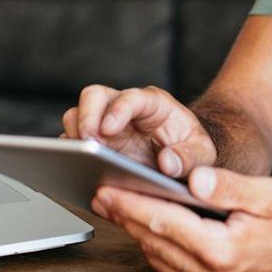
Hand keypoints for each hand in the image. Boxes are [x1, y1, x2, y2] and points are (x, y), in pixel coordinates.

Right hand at [62, 84, 216, 177]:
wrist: (182, 157)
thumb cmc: (190, 149)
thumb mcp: (202, 153)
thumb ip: (190, 157)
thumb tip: (168, 164)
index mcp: (153, 104)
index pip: (132, 97)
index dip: (118, 110)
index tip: (108, 128)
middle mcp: (123, 109)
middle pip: (94, 97)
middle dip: (86, 117)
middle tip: (86, 143)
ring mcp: (104, 125)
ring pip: (76, 116)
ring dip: (74, 137)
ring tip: (78, 161)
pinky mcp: (94, 144)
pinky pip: (73, 143)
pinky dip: (70, 156)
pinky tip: (76, 174)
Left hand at [92, 166, 271, 271]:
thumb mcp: (268, 194)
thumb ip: (226, 185)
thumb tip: (192, 176)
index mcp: (222, 250)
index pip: (163, 222)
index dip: (131, 203)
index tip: (106, 187)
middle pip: (154, 241)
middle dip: (125, 216)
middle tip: (99, 193)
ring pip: (159, 257)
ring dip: (137, 231)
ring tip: (115, 205)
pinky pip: (173, 268)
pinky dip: (155, 245)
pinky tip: (146, 226)